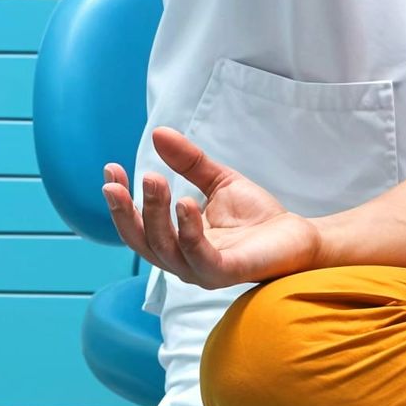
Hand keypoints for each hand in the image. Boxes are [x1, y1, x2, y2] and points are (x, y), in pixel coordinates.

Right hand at [101, 127, 321, 288]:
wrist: (296, 236)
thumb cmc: (255, 216)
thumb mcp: (218, 181)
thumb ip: (189, 162)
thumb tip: (159, 132)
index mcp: (175, 243)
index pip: (138, 226)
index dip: (120, 201)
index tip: (110, 171)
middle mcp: (181, 261)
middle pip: (143, 240)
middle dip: (127, 210)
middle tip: (116, 180)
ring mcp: (201, 270)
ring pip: (166, 247)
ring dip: (156, 213)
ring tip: (154, 179)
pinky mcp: (226, 272)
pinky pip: (200, 256)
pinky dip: (189, 231)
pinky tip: (185, 204)